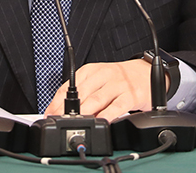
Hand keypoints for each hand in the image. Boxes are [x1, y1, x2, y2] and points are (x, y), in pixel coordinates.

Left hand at [45, 59, 164, 120]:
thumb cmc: (119, 79)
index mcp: (91, 70)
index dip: (56, 102)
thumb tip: (62, 112)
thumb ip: (83, 93)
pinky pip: (116, 107)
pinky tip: (101, 123)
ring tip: (75, 124)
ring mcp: (117, 85)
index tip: (49, 115)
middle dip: (67, 111)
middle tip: (59, 123)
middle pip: (81, 94)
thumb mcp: (99, 79)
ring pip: (96, 100)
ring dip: (84, 114)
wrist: (146, 73)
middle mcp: (103, 75)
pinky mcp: (131, 95)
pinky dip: (107, 116)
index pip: (68, 86)